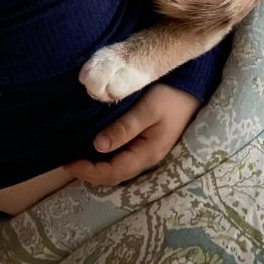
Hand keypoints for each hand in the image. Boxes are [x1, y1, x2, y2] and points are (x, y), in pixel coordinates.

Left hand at [65, 84, 199, 185]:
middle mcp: (148, 158)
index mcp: (148, 153)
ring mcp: (149, 151)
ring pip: (119, 168)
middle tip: (68, 161)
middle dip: (90, 172)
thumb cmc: (171, 96)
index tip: (68, 161)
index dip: (89, 171)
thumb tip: (97, 146)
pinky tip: (96, 147)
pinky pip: (124, 157)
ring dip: (98, 166)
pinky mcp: (148, 142)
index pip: (113, 172)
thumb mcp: (147, 109)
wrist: (195, 88)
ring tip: (78, 156)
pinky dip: (107, 157)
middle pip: (115, 175)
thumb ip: (124, 127)